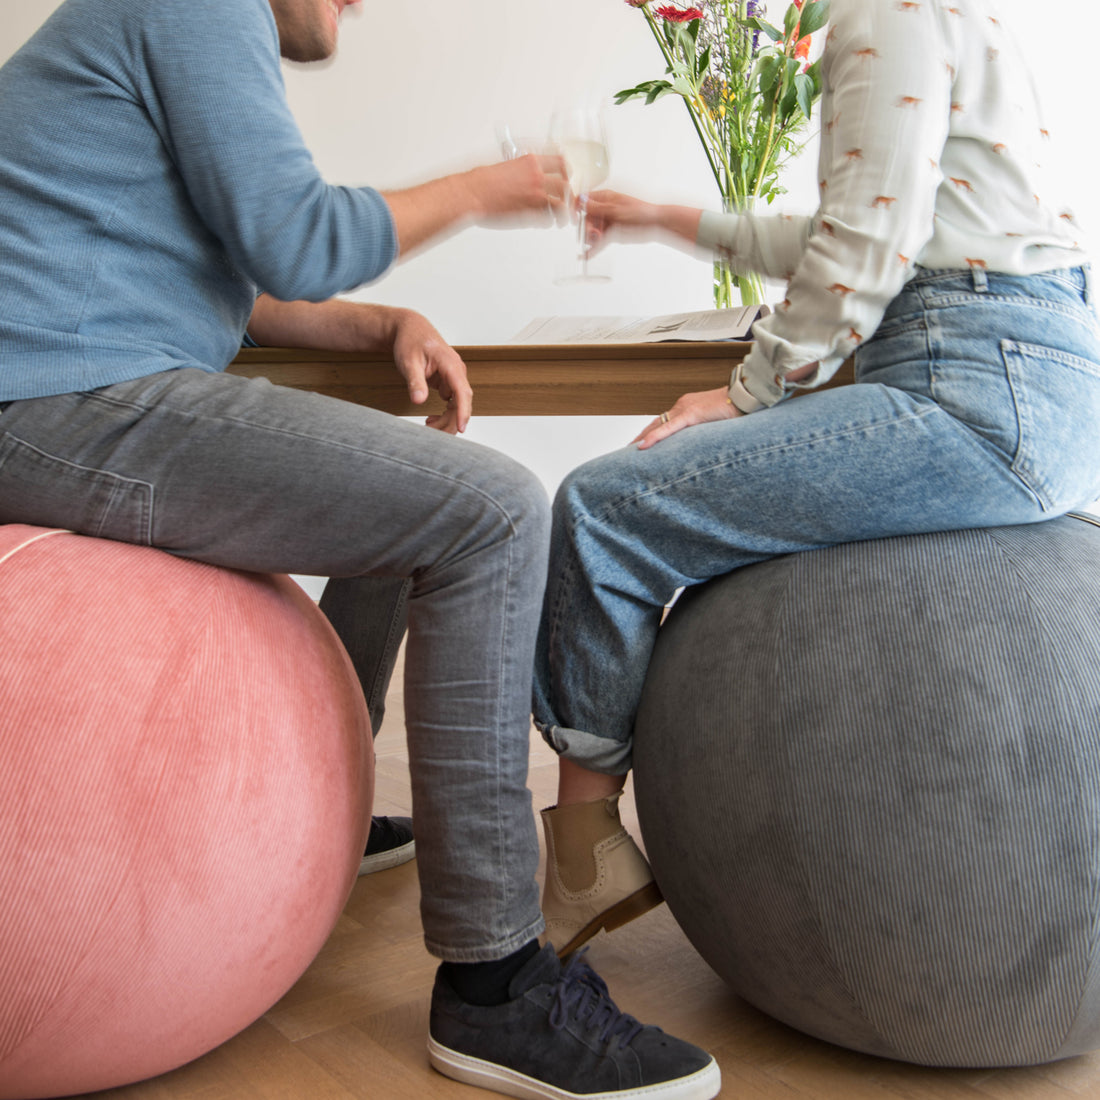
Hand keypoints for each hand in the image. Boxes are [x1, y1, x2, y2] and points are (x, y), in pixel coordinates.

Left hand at [391, 311, 472, 433]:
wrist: (409, 329)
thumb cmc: (409, 342)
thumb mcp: (408, 362)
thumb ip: (415, 382)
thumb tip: (419, 400)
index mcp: (450, 364)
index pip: (462, 391)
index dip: (463, 411)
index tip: (461, 428)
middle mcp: (457, 371)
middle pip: (461, 402)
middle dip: (450, 421)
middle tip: (432, 433)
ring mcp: (454, 377)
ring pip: (457, 405)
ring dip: (446, 419)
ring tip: (428, 426)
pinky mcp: (449, 382)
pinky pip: (452, 402)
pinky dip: (444, 414)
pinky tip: (430, 419)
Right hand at [465, 154, 568, 226]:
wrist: (472, 194)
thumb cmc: (481, 181)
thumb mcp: (506, 166)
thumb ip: (522, 171)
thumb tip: (527, 175)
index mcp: (531, 162)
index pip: (561, 163)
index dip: (567, 173)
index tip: (567, 179)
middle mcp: (537, 177)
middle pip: (566, 187)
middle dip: (569, 197)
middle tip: (568, 204)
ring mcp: (535, 196)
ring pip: (561, 206)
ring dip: (563, 214)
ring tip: (561, 219)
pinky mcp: (530, 213)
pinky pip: (548, 220)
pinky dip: (549, 222)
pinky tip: (545, 223)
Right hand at [583, 191, 701, 252]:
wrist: (656, 224)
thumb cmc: (640, 212)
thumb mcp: (615, 209)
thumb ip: (596, 207)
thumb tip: (580, 200)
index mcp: (604, 197)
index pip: (583, 201)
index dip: (577, 210)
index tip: (576, 219)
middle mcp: (604, 209)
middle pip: (586, 219)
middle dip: (587, 227)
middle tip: (594, 234)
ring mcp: (607, 222)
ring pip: (591, 232)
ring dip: (591, 239)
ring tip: (597, 241)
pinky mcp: (612, 234)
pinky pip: (599, 242)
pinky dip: (593, 249)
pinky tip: (585, 256)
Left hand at [633, 386, 740, 448]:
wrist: (746, 395)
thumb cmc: (736, 409)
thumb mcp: (715, 424)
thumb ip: (704, 433)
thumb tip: (700, 448)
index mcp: (686, 408)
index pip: (662, 423)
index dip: (649, 435)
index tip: (638, 448)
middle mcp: (682, 406)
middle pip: (654, 425)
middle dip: (640, 439)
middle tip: (626, 454)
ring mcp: (685, 409)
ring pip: (657, 427)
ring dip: (641, 440)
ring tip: (627, 454)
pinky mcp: (691, 414)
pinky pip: (668, 428)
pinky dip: (655, 437)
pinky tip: (642, 447)